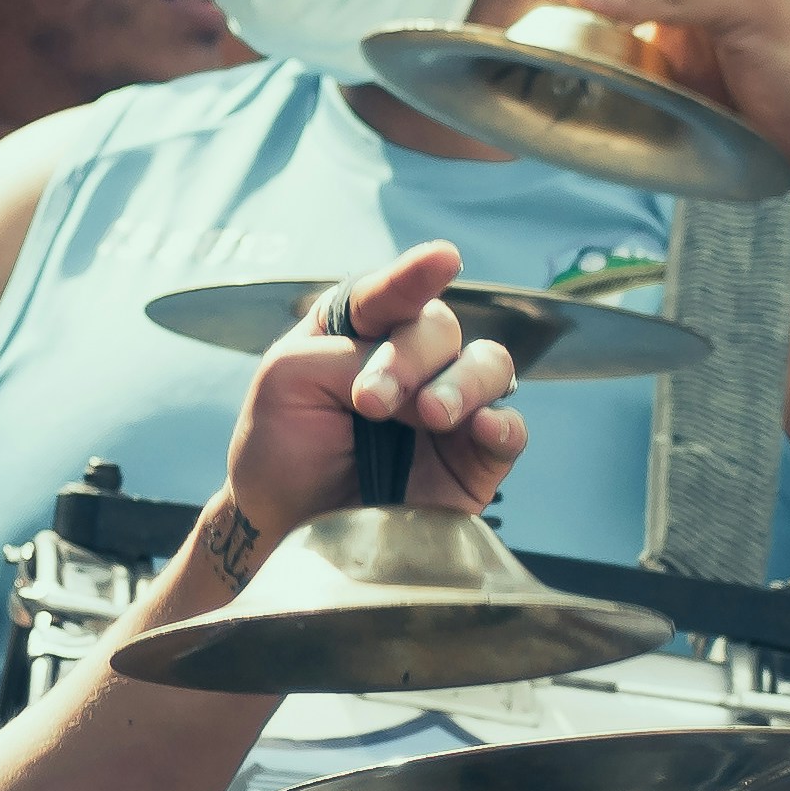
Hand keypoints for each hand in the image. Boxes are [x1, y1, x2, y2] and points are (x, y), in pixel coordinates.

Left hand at [217, 239, 527, 542]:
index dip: (415, 277)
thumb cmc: (280, 448)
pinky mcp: (473, 462)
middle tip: (370, 401)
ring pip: (488, 366)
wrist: (283, 530)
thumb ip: (347, 354)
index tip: (442, 260)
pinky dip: (502, 424)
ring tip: (430, 415)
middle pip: (439, 329)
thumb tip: (417, 375)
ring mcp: (448, 410)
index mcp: (363, 331)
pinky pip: (508, 432)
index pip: (392, 294)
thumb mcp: (287, 379)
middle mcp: (412, 363)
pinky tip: (482, 427)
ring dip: (460, 383)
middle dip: (409, 357)